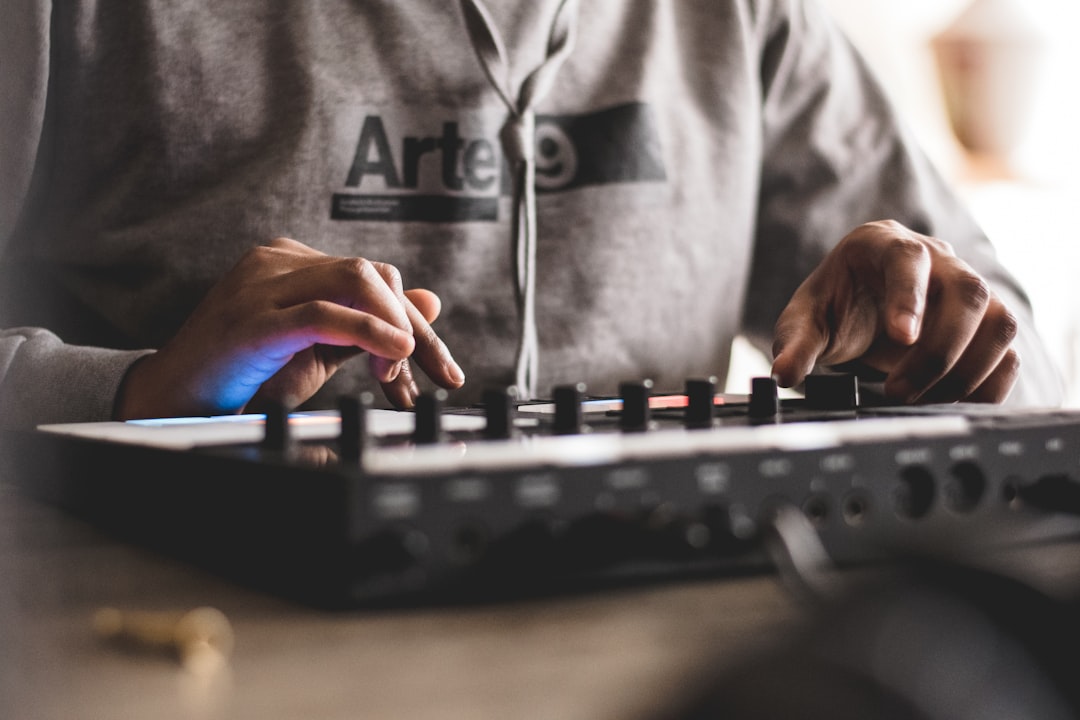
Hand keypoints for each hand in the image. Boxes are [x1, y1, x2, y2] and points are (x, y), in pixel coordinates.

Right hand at [115, 238, 463, 418]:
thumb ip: (370, 322)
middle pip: (372, 274)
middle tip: (432, 374)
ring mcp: (260, 286)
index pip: (373, 275)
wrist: (174, 400)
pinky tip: (392, 354)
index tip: (439, 367)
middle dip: (412, 324)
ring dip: (393, 325)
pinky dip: (367, 330)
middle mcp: (277, 262)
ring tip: (403, 368)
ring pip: (354, 280)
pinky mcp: (251, 321)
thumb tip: (429, 302)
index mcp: (292, 261)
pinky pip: (322, 313)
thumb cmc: (245, 373)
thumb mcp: (320, 346)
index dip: (412, 320)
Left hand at [770, 220, 1019, 403]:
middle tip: (899, 390)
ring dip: (966, 370)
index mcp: (884, 245)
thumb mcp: (805, 321)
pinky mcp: (984, 325)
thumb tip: (783, 374)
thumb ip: (795, 344)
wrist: (859, 311)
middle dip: (939, 350)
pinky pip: (1007, 352)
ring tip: (919, 399)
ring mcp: (967, 290)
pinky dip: (987, 384)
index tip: (901, 337)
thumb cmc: (835, 306)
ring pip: (998, 321)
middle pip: (967, 291)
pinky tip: (950, 402)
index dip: (910, 296)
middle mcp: (937, 260)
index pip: (908, 257)